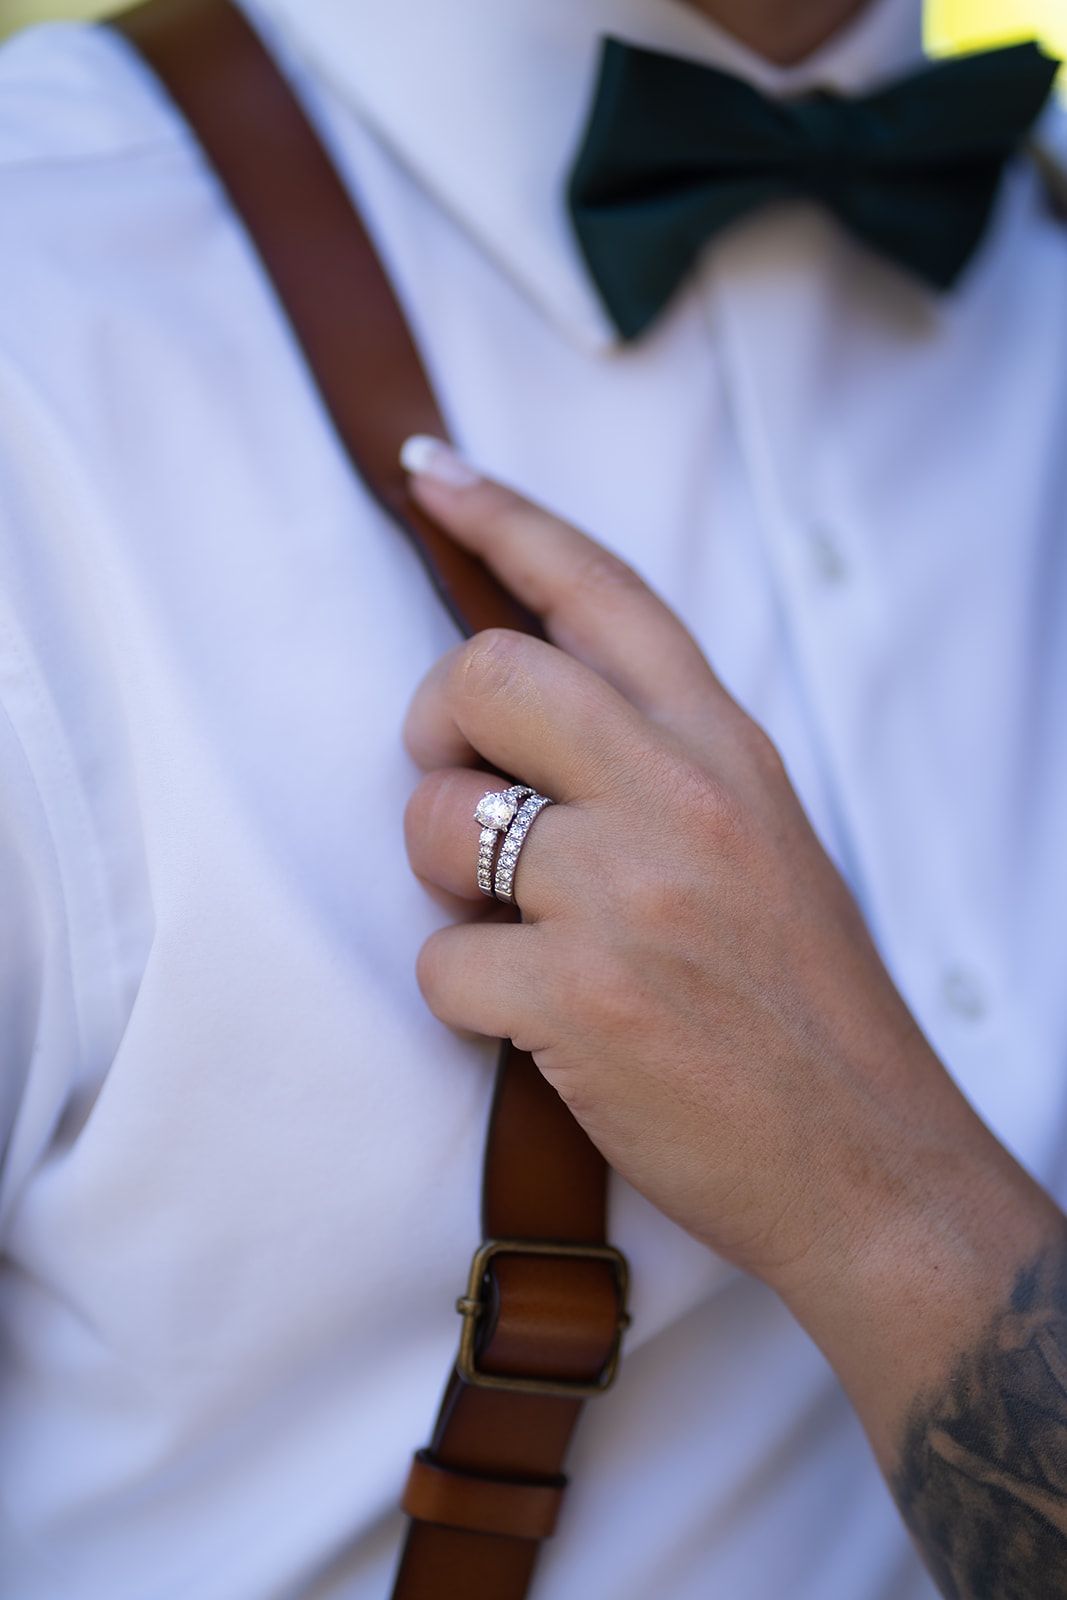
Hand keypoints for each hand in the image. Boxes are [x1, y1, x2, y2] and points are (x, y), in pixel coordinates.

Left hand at [400, 438, 1036, 1321]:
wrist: (873, 1164)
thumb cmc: (805, 1006)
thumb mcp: (763, 841)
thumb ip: (662, 764)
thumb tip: (523, 718)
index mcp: (727, 749)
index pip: (601, 591)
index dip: (503, 518)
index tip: (428, 471)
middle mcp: (683, 795)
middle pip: (487, 673)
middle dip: (433, 723)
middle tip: (456, 787)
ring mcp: (633, 891)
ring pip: (440, 821)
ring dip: (440, 878)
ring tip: (507, 928)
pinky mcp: (584, 995)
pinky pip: (439, 964)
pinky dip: (459, 998)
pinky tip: (527, 1021)